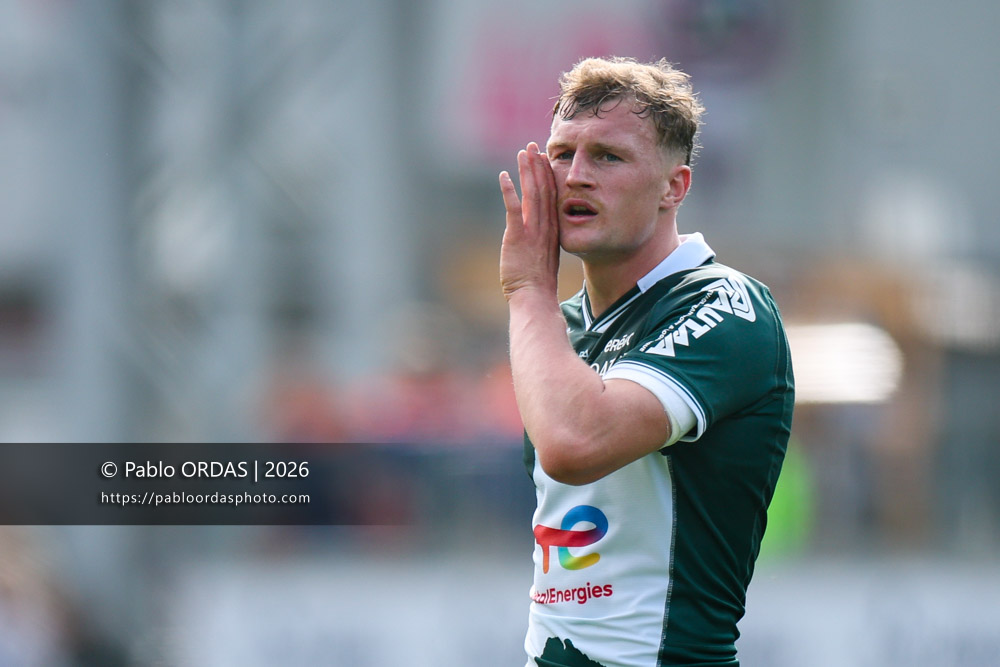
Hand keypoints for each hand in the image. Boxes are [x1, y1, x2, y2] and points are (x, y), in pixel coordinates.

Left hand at [499, 142, 559, 301]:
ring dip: (527, 172)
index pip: (551, 197)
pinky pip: (513, 209)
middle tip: (534, 146)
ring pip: (531, 194)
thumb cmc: (538, 285)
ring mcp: (532, 231)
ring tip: (523, 152)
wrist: (535, 297)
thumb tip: (538, 242)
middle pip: (543, 190)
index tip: (545, 160)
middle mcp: (544, 227)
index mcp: (552, 231)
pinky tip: (504, 176)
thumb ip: (542, 246)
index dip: (548, 176)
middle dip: (539, 166)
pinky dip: (509, 191)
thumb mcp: (544, 260)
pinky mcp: (518, 237)